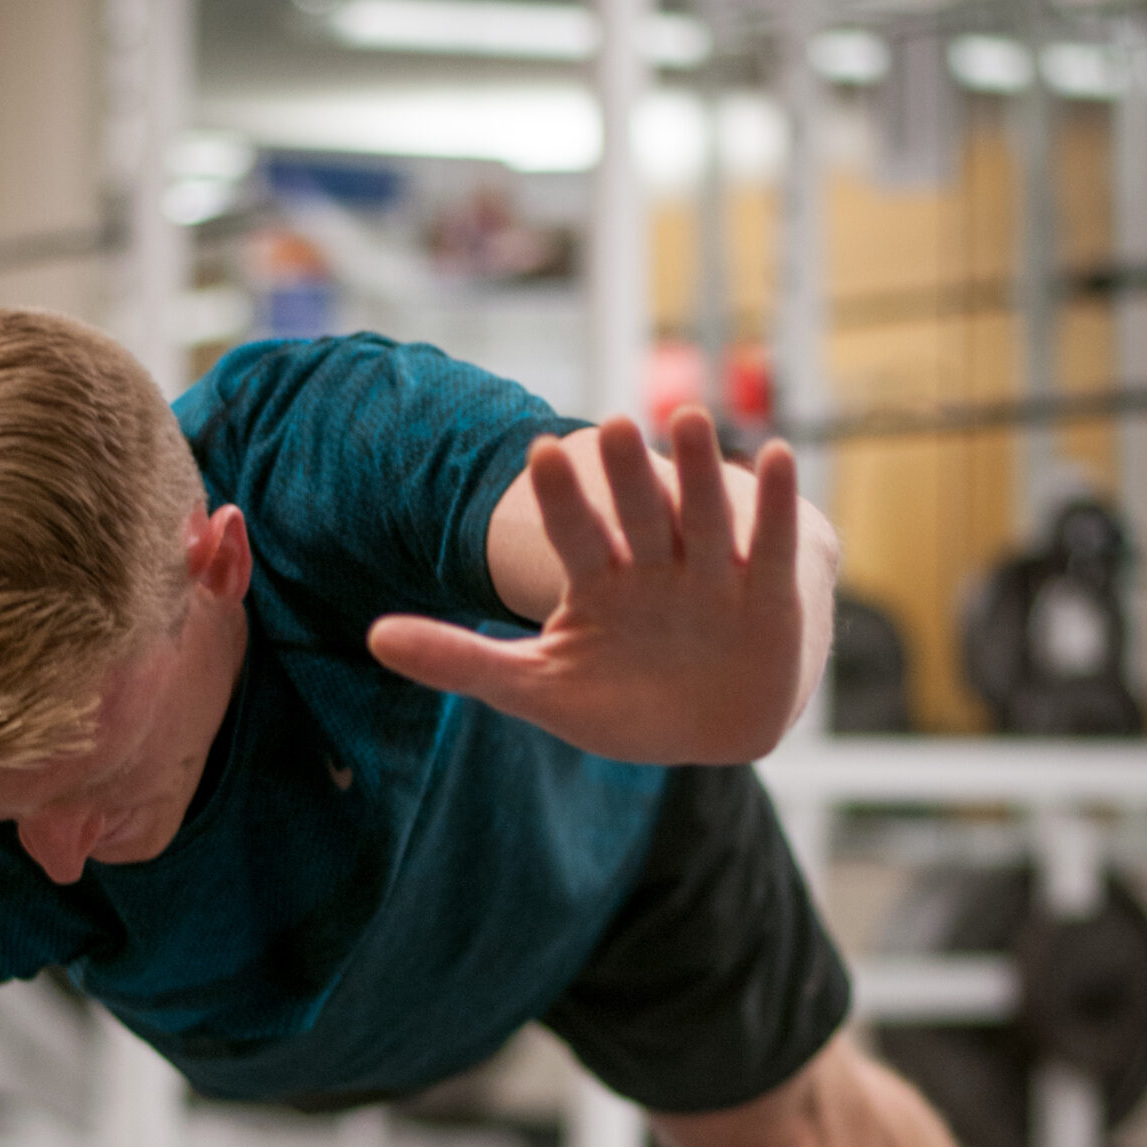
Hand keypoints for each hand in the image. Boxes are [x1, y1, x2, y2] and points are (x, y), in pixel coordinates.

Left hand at [368, 408, 813, 765]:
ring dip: (698, 471)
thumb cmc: (620, 702)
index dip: (559, 499)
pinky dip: (769, 504)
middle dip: (627, 475)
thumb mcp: (535, 688)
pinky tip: (771, 455)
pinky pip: (768, 545)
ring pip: (701, 517)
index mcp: (599, 581)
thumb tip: (375, 635)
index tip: (537, 451)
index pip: (574, 534)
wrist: (710, 728)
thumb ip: (459, 660)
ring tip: (687, 418)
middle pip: (638, 515)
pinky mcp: (768, 594)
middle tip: (609, 426)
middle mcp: (655, 566)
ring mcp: (713, 576)